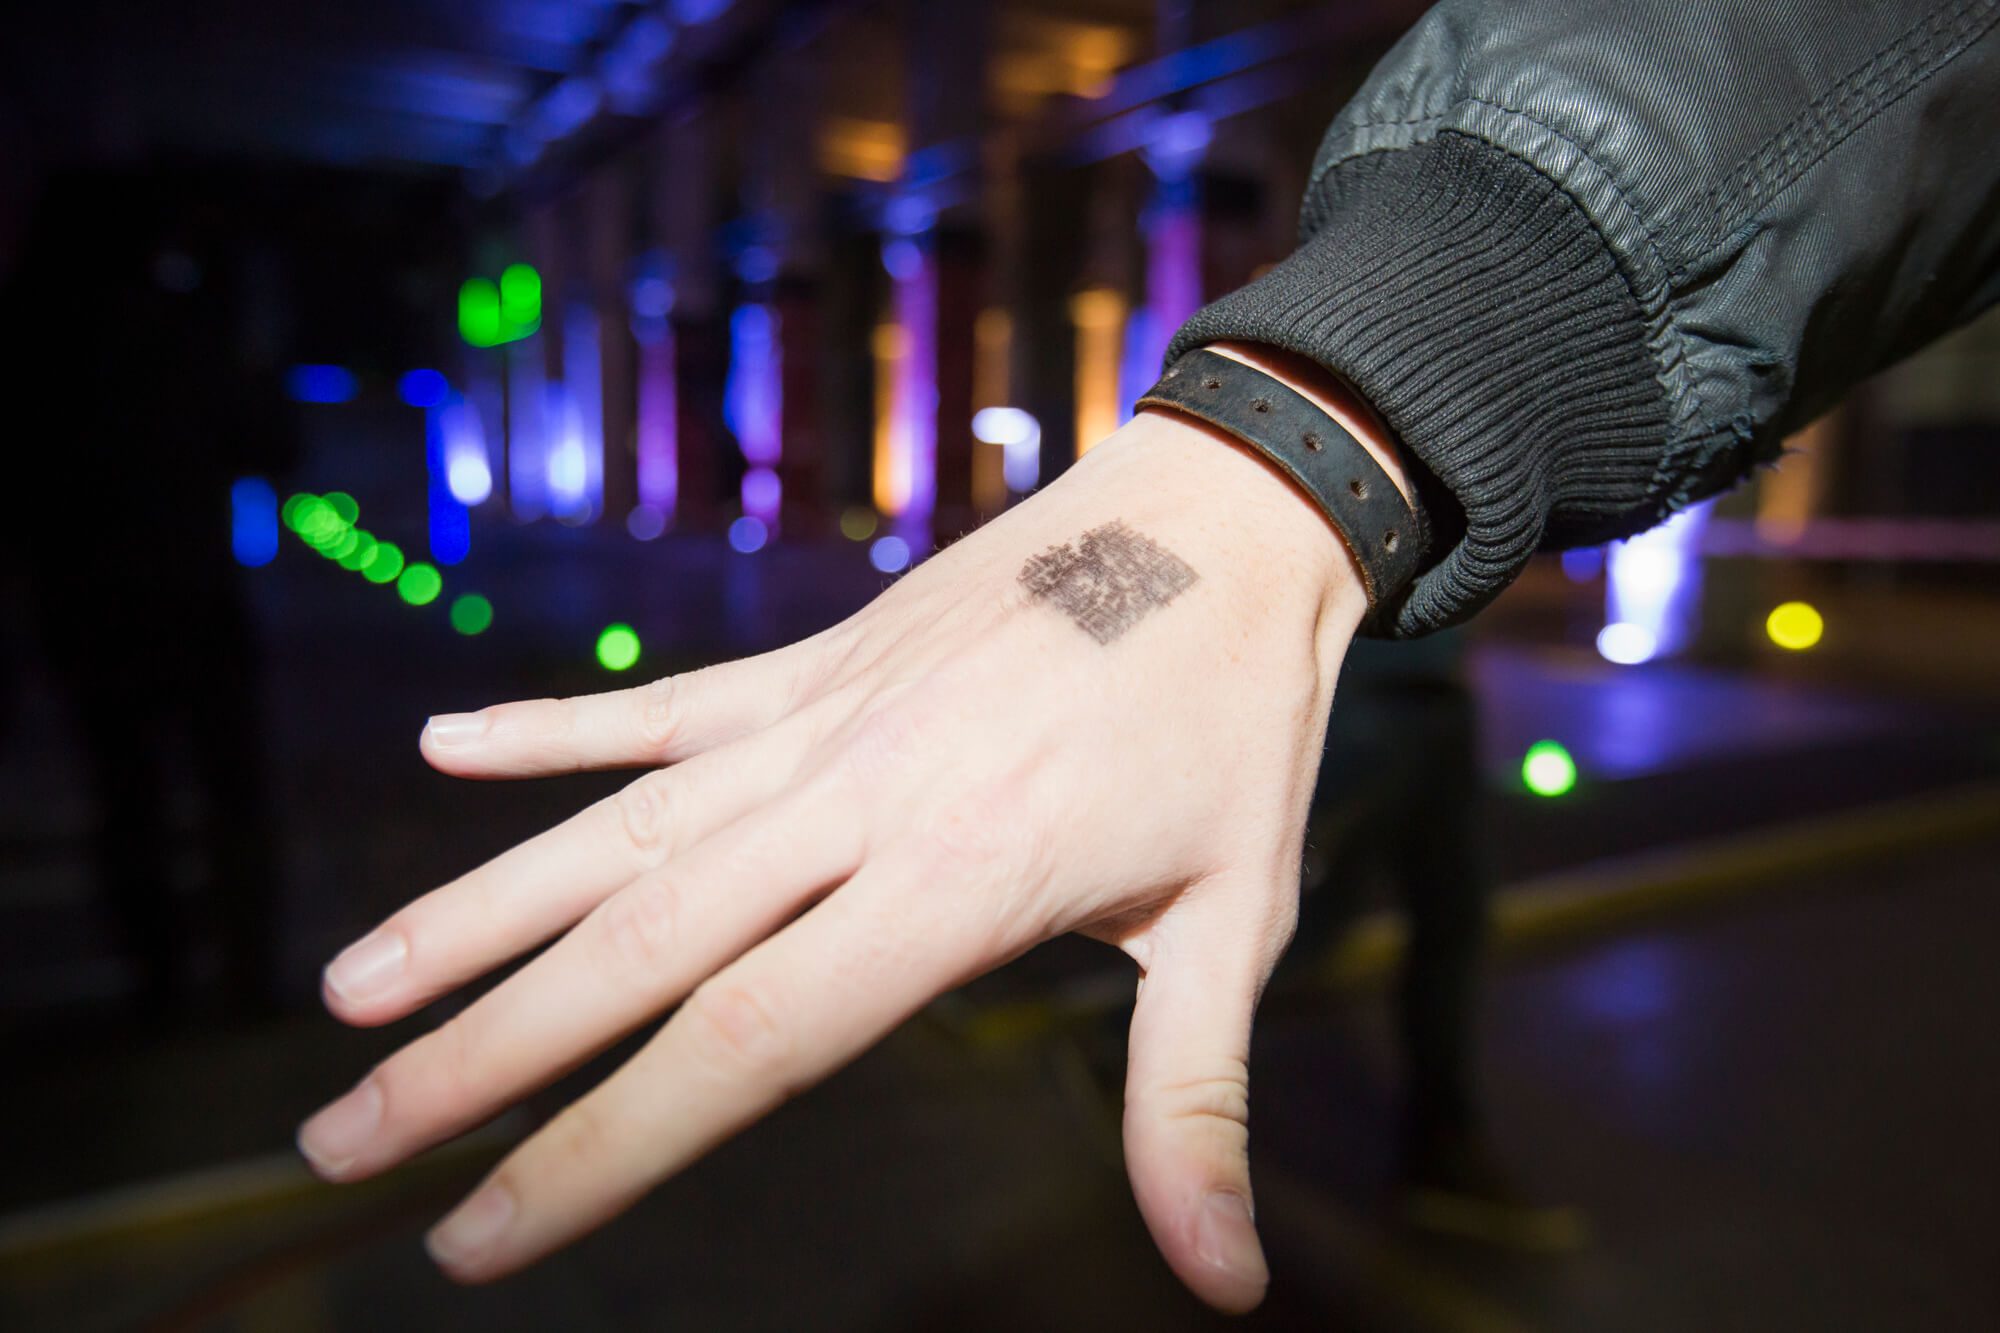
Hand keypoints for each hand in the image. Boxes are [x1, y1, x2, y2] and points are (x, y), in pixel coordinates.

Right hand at [299, 345, 1403, 1312]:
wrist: (1228, 520)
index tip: (479, 1231)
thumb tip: (1226, 1285)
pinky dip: (553, 732)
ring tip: (351, 991)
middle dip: (477, 1054)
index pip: (742, 1041)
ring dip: (475, 908)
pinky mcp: (819, 655)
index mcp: (954, 881)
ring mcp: (823, 716)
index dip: (599, 1145)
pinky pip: (664, 709)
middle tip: (338, 1137)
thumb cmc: (1238, 731)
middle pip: (635, 947)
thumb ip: (1194, 1108)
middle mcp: (856, 799)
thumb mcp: (1233, 924)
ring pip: (615, 830)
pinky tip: (444, 745)